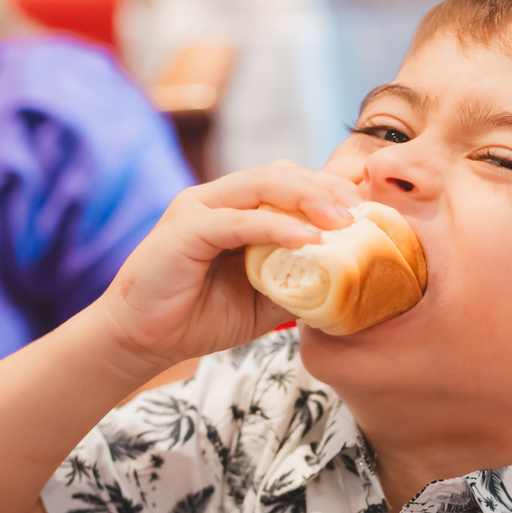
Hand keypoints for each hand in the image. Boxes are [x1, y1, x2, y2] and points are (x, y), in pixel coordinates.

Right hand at [94, 163, 360, 372]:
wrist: (143, 339)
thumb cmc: (199, 316)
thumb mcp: (264, 299)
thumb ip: (298, 282)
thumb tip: (348, 283)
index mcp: (236, 208)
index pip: (288, 181)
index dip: (328, 189)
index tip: (367, 209)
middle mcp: (217, 198)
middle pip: (281, 173)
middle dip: (326, 187)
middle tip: (362, 211)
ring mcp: (199, 208)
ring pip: (262, 184)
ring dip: (308, 198)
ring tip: (343, 220)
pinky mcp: (186, 229)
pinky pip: (239, 220)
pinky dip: (276, 227)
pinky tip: (308, 240)